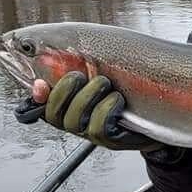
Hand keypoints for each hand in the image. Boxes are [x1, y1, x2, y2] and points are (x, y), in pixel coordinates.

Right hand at [14, 73, 158, 150]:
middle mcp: (72, 122)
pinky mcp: (108, 141)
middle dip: (66, 89)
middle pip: (54, 113)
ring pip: (75, 120)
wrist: (155, 110)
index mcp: (65, 105)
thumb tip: (53, 50)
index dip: (37, 97)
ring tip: (105, 83)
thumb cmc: (122, 85)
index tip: (40, 83)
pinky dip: (107, 108)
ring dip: (90, 95)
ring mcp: (89, 134)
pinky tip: (118, 99)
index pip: (40, 106)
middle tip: (81, 75)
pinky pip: (98, 127)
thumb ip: (77, 63)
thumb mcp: (99, 70)